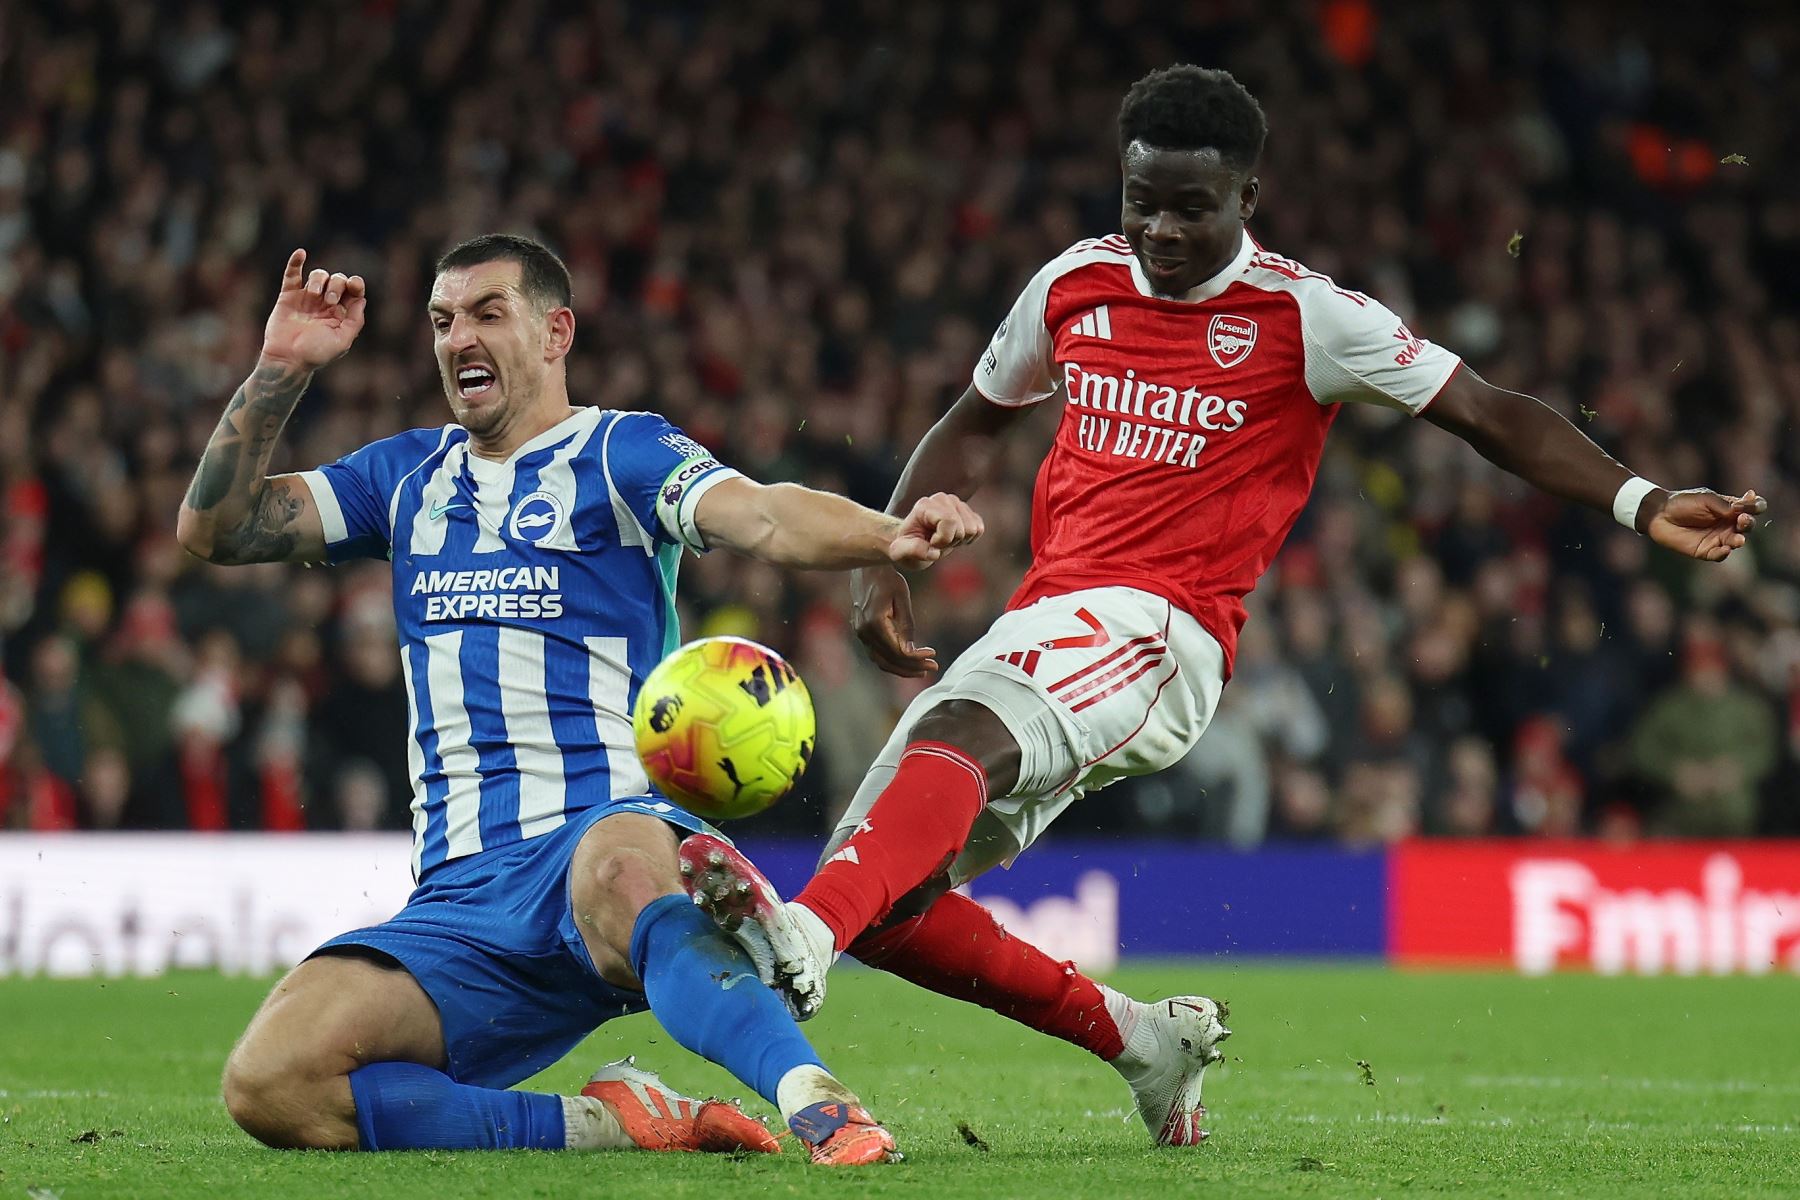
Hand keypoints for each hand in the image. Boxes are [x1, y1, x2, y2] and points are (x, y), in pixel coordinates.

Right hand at [259, 249, 366, 372]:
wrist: (287, 359)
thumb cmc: (316, 354)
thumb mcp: (342, 341)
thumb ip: (354, 322)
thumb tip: (361, 300)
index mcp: (341, 313)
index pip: (353, 291)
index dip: (356, 284)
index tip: (354, 285)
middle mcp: (325, 303)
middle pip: (338, 280)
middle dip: (336, 286)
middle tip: (328, 302)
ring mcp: (307, 298)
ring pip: (319, 275)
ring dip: (320, 280)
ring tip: (315, 294)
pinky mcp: (288, 296)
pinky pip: (292, 275)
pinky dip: (295, 262)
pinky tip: (300, 253)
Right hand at [851, 567, 937, 676]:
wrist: (866, 570)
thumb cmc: (887, 580)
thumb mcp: (902, 598)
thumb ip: (906, 626)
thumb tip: (910, 651)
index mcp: (874, 623)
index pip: (897, 651)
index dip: (917, 657)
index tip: (933, 654)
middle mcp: (864, 633)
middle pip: (889, 661)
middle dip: (912, 667)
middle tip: (932, 667)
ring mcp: (860, 634)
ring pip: (881, 662)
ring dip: (902, 669)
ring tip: (922, 669)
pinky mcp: (862, 634)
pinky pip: (876, 655)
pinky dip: (892, 662)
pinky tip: (907, 661)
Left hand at [886, 492, 983, 570]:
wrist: (912, 543)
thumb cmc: (906, 546)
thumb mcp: (900, 552)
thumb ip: (913, 550)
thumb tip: (933, 553)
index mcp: (925, 505)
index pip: (949, 521)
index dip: (943, 539)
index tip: (931, 544)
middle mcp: (941, 499)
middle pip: (963, 527)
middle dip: (951, 542)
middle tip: (936, 543)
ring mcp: (956, 503)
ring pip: (973, 528)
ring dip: (960, 540)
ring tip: (944, 540)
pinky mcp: (967, 511)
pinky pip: (979, 528)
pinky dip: (969, 539)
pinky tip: (954, 538)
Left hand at [1644, 488, 1764, 561]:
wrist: (1659, 515)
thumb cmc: (1682, 503)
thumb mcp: (1705, 499)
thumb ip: (1724, 505)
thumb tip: (1742, 509)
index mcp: (1731, 508)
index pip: (1752, 507)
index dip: (1756, 506)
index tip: (1750, 504)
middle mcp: (1728, 524)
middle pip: (1748, 526)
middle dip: (1748, 523)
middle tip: (1742, 520)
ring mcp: (1718, 538)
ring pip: (1736, 542)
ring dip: (1739, 540)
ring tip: (1738, 539)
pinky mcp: (1706, 550)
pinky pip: (1719, 555)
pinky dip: (1723, 553)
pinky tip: (1725, 549)